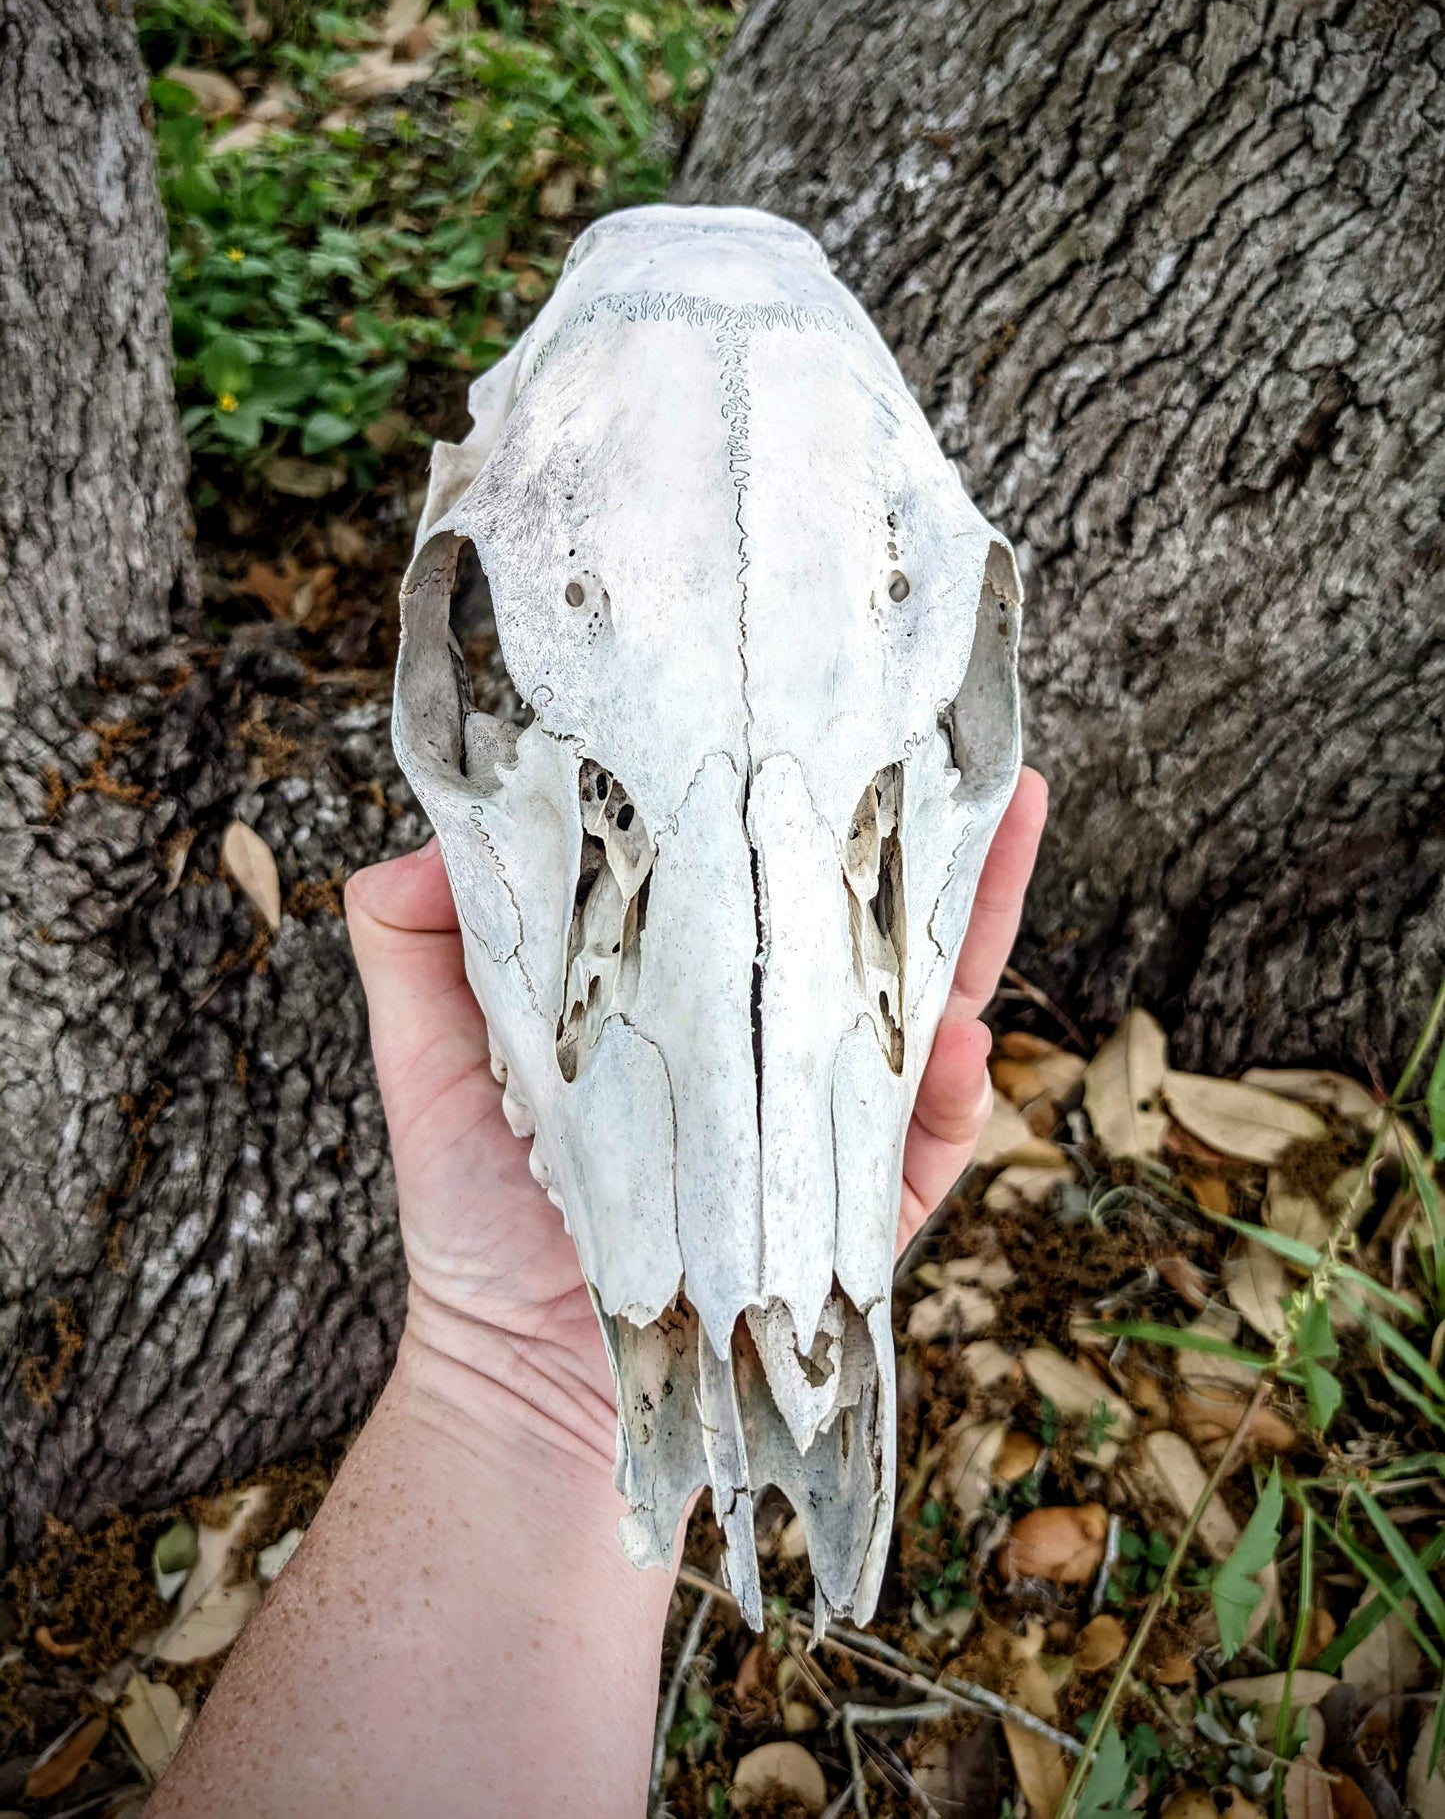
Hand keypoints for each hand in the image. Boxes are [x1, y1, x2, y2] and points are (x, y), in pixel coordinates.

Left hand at [346, 767, 1046, 1448]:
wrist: (519, 1373)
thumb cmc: (476, 1212)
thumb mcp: (430, 1056)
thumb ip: (417, 942)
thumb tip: (435, 828)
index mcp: (688, 997)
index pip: (757, 882)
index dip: (799, 804)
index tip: (832, 718)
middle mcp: (767, 1050)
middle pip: (867, 927)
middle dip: (930, 841)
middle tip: (983, 755)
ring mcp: (821, 1130)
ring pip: (923, 1011)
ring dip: (978, 925)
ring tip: (1014, 828)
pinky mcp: (853, 1220)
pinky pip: (925, 1144)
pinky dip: (947, 1090)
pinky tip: (956, 1036)